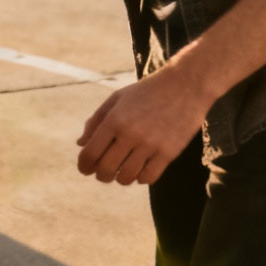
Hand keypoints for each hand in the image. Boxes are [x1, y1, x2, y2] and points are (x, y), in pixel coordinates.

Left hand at [75, 67, 214, 184]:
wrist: (184, 86)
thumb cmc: (146, 92)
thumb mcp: (116, 99)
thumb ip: (96, 121)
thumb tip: (80, 144)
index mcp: (114, 120)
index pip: (90, 153)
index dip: (84, 165)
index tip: (85, 169)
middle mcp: (130, 134)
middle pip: (106, 169)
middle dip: (100, 175)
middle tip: (102, 173)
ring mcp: (151, 145)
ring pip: (127, 177)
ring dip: (120, 178)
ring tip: (121, 171)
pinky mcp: (169, 153)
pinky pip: (149, 177)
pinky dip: (141, 178)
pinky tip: (140, 170)